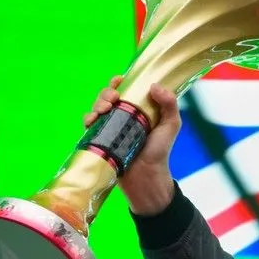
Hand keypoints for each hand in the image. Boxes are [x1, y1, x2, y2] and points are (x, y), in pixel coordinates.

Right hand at [82, 75, 181, 214]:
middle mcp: (123, 115)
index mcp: (138, 109)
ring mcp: (110, 127)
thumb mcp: (170, 125)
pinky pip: (89, 124)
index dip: (120, 82)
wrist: (145, 177)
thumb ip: (169, 104)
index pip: (126, 89)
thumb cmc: (159, 151)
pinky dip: (88, 118)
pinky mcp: (100, 139)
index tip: (120, 81)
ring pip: (97, 107)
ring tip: (103, 110)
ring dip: (97, 104)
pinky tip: (92, 120)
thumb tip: (154, 85)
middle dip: (106, 93)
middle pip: (108, 96)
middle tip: (113, 99)